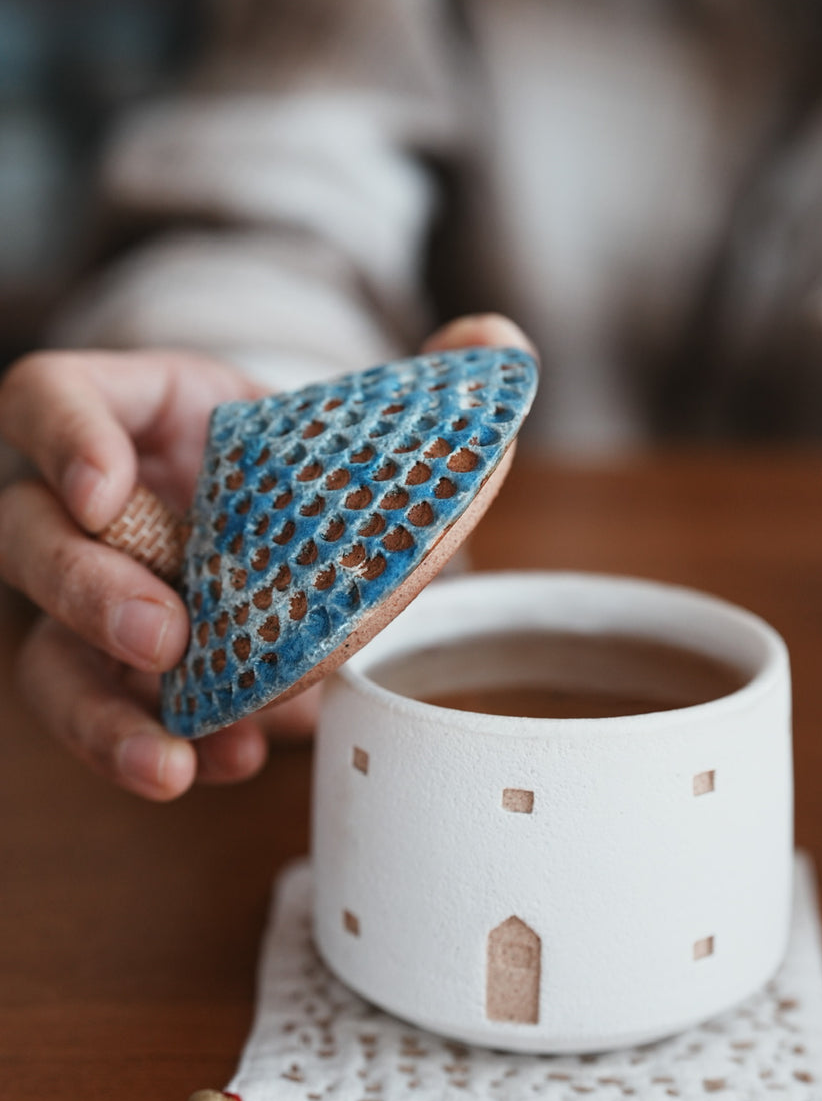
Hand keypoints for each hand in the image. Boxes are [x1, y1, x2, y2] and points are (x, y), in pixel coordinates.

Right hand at [0, 316, 533, 800]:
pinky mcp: (120, 679)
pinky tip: (225, 762)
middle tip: (165, 637)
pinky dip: (157, 748)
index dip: (64, 437)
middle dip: (85, 590)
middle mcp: (87, 511)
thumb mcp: (351, 422)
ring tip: (173, 760)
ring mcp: (93, 603)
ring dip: (102, 711)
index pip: (49, 400)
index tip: (107, 486)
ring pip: (46, 656)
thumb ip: (417, 386)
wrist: (307, 543)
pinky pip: (110, 720)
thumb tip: (495, 338)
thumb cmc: (306, 468)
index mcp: (134, 415)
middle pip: (27, 538)